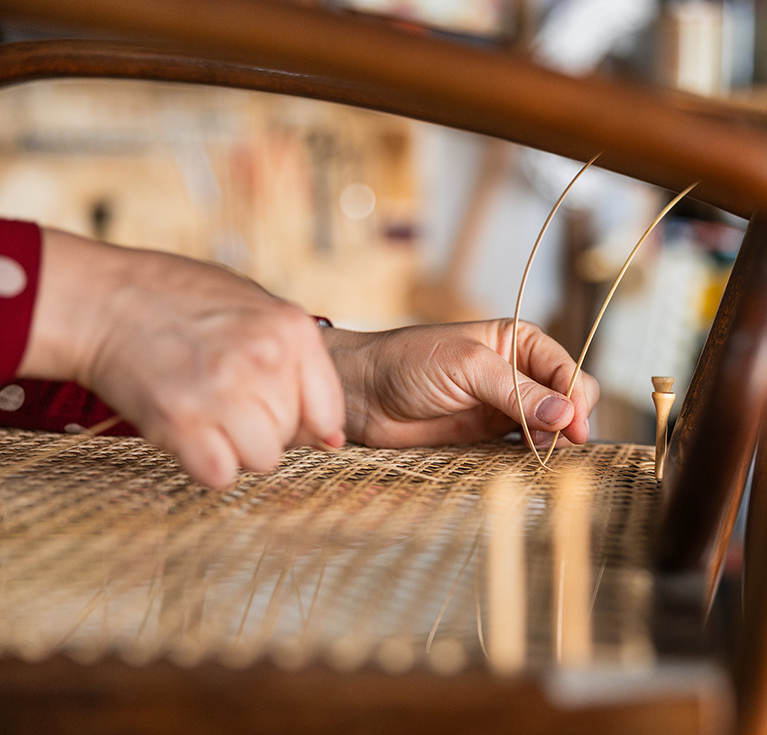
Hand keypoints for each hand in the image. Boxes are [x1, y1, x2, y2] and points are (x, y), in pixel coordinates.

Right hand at [19, 228, 345, 488]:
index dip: (305, 421)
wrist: (105, 298)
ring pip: (263, 460)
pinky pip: (220, 474)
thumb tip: (332, 436)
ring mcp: (224, 391)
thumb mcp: (257, 309)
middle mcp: (265, 359)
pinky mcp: (181, 421)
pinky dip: (206, 465)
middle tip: (229, 401)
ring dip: (238, 449)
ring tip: (211, 418)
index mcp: (292, 330)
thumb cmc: (184, 301)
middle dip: (265, 429)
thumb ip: (300, 363)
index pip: (329, 412)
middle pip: (293, 436)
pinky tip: (191, 434)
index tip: (278, 412)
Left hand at [323, 320, 598, 448]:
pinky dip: (532, 455)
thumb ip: (516, 391)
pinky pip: (524, 446)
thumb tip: (566, 415)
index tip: (574, 427)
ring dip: (553, 441)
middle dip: (569, 420)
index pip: (565, 369)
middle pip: (566, 399)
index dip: (576, 397)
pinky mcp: (488, 435)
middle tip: (554, 442)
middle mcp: (517, 372)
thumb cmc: (409, 362)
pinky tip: (528, 462)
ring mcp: (503, 405)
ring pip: (549, 425)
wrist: (365, 392)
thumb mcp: (467, 366)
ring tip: (540, 452)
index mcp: (518, 341)